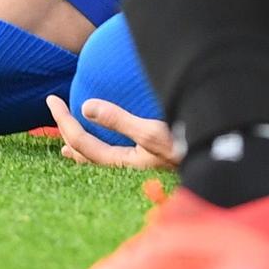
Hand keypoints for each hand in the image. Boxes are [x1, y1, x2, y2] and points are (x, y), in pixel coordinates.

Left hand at [46, 94, 180, 170]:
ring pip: (98, 158)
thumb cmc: (186, 148)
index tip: (52, 99)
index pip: (81, 142)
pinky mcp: (147, 164)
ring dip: (81, 148)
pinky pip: (112, 157)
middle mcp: (125, 169)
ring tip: (67, 146)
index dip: (64, 120)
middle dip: (66, 132)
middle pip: (85, 153)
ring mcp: (135, 169)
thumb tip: (86, 107)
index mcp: (122, 163)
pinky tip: (104, 146)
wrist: (217, 163)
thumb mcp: (152, 132)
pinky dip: (98, 150)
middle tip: (54, 110)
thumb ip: (119, 120)